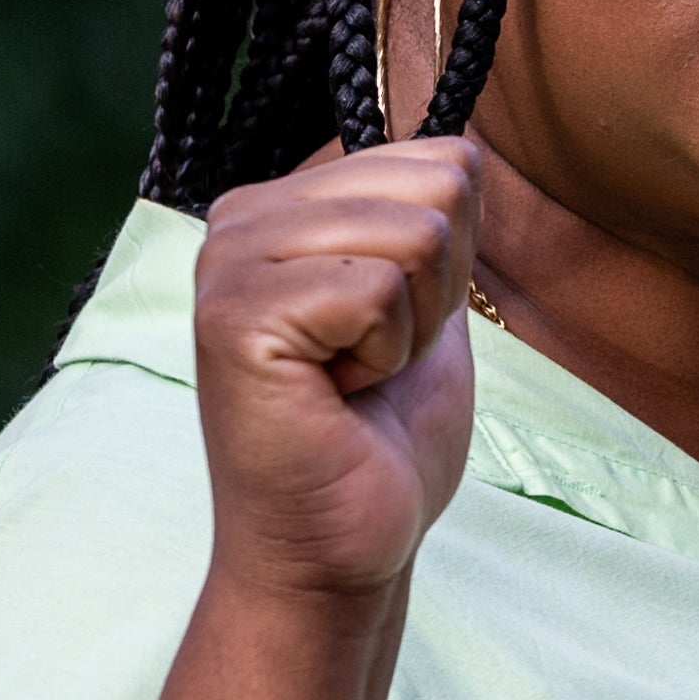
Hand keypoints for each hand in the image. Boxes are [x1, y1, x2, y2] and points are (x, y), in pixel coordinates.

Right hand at [191, 140, 483, 599]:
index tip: (392, 329)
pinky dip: (385, 355)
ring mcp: (230, 261)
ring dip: (412, 328)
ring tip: (354, 379)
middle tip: (375, 362)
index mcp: (284, 203)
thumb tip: (468, 150)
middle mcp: (243, 216)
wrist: (340, 548)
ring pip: (415, 234)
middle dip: (438, 292)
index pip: (443, 158)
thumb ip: (432, 224)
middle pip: (438, 188)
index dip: (455, 261)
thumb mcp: (425, 305)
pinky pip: (377, 289)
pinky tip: (336, 395)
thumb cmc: (381, 440)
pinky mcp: (237, 316)